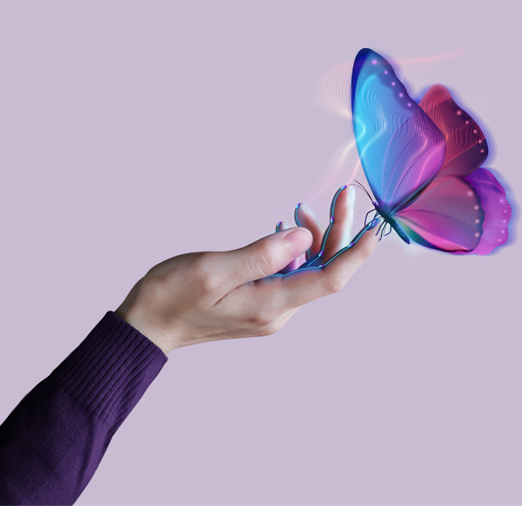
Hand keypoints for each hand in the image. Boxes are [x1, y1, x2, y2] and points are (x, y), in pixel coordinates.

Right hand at [115, 186, 378, 353]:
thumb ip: (262, 254)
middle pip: (324, 270)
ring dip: (314, 237)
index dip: (356, 253)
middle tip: (341, 194)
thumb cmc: (171, 297)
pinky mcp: (261, 303)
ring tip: (300, 208)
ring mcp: (270, 309)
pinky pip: (290, 274)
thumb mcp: (213, 270)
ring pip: (308, 270)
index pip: (330, 279)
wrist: (146, 326)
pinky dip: (294, 248)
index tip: (375, 228)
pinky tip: (285, 229)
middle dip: (337, 232)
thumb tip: (303, 238)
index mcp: (271, 305)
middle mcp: (278, 311)